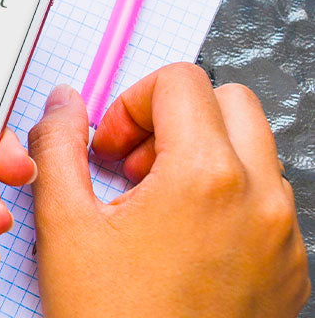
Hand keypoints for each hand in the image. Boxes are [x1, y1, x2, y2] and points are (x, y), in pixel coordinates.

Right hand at [25, 64, 308, 316]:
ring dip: (206, 161)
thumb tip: (63, 105)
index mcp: (205, 176)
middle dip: (178, 120)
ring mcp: (284, 235)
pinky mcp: (292, 268)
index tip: (112, 147)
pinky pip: (268, 207)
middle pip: (232, 104)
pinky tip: (183, 248)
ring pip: (255, 155)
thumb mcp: (64, 226)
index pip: (182, 82)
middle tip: (136, 166)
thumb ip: (59, 148)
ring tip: (156, 211)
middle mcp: (260, 197)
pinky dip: (228, 207)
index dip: (132, 102)